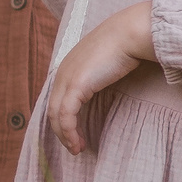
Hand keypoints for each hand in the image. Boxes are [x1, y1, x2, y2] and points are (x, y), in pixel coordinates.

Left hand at [45, 4, 153, 153]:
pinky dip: (70, 131)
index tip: (75, 133)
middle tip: (74, 147)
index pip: (57, 98)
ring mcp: (67, 78)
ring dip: (65, 136)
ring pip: (56, 115)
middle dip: (62, 132)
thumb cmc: (124, 45)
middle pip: (53, 110)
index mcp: (68, 66)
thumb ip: (99, 73)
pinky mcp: (75, 85)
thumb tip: (104, 85)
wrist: (129, 33)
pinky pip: (66, 115)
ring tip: (77, 149)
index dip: (63, 119)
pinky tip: (78, 142)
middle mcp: (62, 72)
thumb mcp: (106, 61)